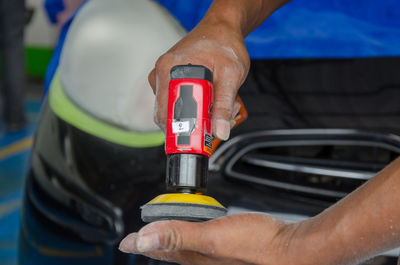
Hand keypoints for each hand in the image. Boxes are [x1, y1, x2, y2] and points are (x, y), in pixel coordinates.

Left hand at [119, 213, 305, 264]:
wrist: (294, 250)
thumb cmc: (259, 246)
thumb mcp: (212, 238)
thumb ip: (178, 235)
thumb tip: (143, 238)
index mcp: (196, 259)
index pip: (160, 251)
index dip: (140, 244)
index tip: (124, 242)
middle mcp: (205, 261)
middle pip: (172, 253)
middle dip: (153, 245)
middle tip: (139, 238)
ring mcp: (218, 257)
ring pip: (187, 249)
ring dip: (172, 241)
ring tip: (162, 234)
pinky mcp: (231, 249)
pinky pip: (203, 244)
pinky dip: (193, 236)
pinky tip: (198, 231)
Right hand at [148, 19, 249, 139]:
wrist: (223, 29)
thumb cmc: (225, 44)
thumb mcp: (230, 75)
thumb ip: (224, 105)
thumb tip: (220, 132)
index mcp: (169, 69)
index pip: (165, 113)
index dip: (182, 130)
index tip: (201, 137)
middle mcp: (162, 74)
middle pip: (171, 115)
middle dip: (196, 123)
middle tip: (220, 119)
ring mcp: (166, 78)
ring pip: (178, 111)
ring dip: (201, 116)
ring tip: (221, 106)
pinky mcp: (172, 81)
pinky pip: (181, 103)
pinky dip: (199, 108)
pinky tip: (214, 100)